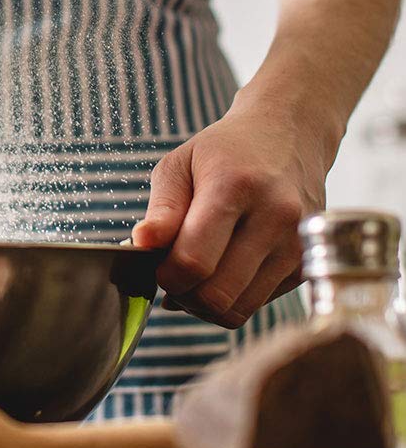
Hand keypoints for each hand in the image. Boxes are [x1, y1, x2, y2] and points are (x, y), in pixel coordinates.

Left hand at [131, 96, 325, 328]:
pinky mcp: (306, 265)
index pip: (194, 261)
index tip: (156, 265)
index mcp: (235, 187)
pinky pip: (257, 305)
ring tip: (194, 275)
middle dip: (183, 295)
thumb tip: (141, 244)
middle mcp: (275, 218)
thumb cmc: (225, 151)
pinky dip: (231, 299)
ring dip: (205, 305)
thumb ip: (161, 208)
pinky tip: (222, 271)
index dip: (165, 275)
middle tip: (172, 274)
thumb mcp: (180, 164)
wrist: (289, 137)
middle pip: (217, 295)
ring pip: (238, 310)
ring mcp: (297, 245)